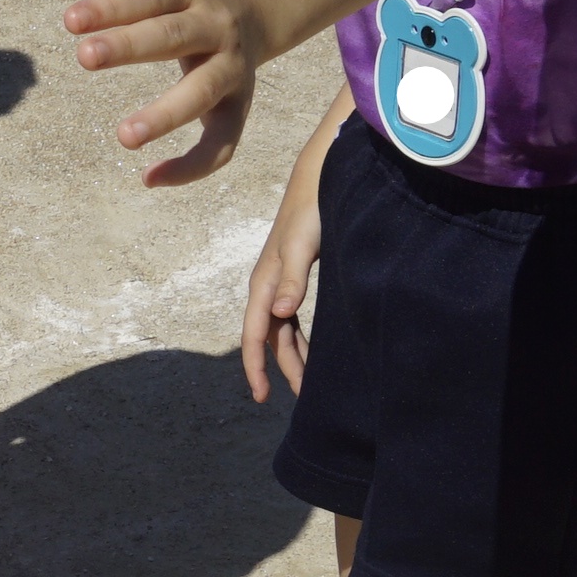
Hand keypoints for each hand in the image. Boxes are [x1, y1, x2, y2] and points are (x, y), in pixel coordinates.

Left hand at [0, 0, 271, 185]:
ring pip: (203, 92)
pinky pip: (223, 143)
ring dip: (168, 114)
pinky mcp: (237, 107)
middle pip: (173, 35)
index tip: (69, 19)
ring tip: (124, 136)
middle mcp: (212, 25)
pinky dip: (194, 166)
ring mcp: (229, 67)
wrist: (254, 1)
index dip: (109, 7)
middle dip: (131, 45)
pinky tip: (149, 179)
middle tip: (84, 56)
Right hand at [241, 158, 324, 404]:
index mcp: (265, 283)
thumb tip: (280, 314)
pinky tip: (314, 348)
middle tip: (302, 398)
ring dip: (293, 355)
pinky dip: (300, 336)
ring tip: (309, 383)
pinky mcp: (295, 275)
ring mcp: (281, 281)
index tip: (263, 397)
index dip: (256, 367)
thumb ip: (293, 278)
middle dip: (283, 368)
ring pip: (282, 329)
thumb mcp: (303, 244)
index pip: (256, 334)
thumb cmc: (312, 210)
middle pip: (271, 338)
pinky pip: (292, 316)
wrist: (319, 178)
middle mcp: (269, 286)